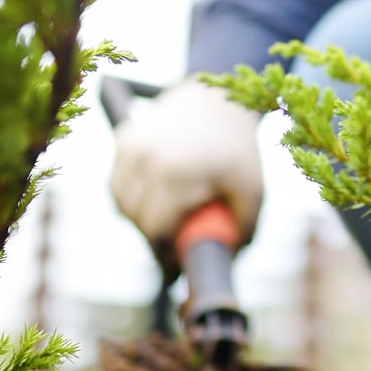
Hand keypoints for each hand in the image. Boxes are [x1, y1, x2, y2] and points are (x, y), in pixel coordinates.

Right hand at [108, 78, 263, 271]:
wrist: (218, 101)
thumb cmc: (238, 151)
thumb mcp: (252, 191)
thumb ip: (243, 230)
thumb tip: (226, 261)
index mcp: (177, 173)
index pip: (156, 230)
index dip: (165, 256)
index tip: (176, 269)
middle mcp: (147, 158)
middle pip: (138, 220)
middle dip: (155, 241)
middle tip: (175, 248)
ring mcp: (131, 147)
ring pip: (122, 205)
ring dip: (140, 220)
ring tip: (168, 220)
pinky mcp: (123, 140)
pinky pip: (118, 185)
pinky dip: (131, 198)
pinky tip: (154, 197)